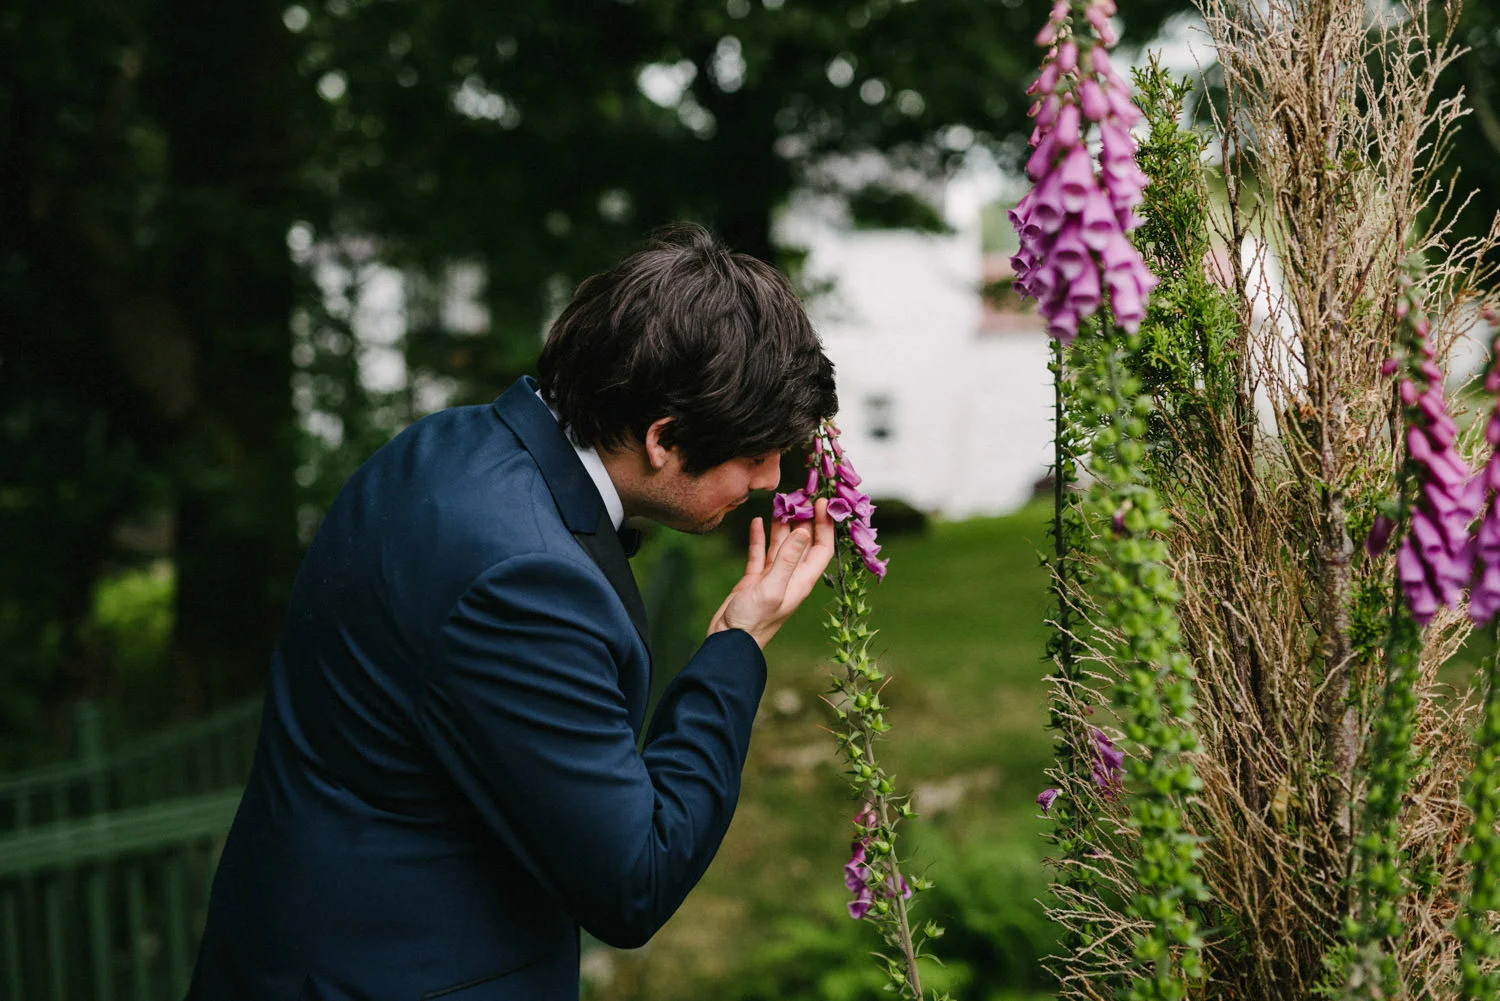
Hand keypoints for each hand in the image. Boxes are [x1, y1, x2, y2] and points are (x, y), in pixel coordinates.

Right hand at [708, 499, 835, 648]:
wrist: (729, 642)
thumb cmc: (753, 621)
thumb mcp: (773, 588)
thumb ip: (787, 559)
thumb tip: (805, 531)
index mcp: (802, 580)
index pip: (821, 548)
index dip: (825, 525)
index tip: (822, 501)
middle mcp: (791, 576)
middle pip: (803, 542)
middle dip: (804, 519)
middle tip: (800, 494)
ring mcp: (772, 577)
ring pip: (781, 544)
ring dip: (782, 524)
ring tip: (781, 501)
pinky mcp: (755, 579)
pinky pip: (760, 552)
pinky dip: (760, 537)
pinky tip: (759, 520)